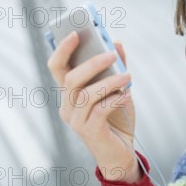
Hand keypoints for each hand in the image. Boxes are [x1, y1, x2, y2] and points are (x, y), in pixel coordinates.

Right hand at [47, 31, 140, 181]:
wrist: (122, 153)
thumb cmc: (117, 120)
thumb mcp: (119, 90)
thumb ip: (116, 67)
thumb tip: (116, 43)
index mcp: (69, 93)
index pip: (57, 67)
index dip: (62, 48)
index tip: (76, 33)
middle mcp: (67, 107)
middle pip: (71, 78)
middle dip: (92, 63)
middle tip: (112, 54)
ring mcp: (76, 121)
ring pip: (87, 94)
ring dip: (109, 82)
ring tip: (128, 76)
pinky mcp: (90, 132)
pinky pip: (100, 110)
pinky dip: (115, 99)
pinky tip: (127, 94)